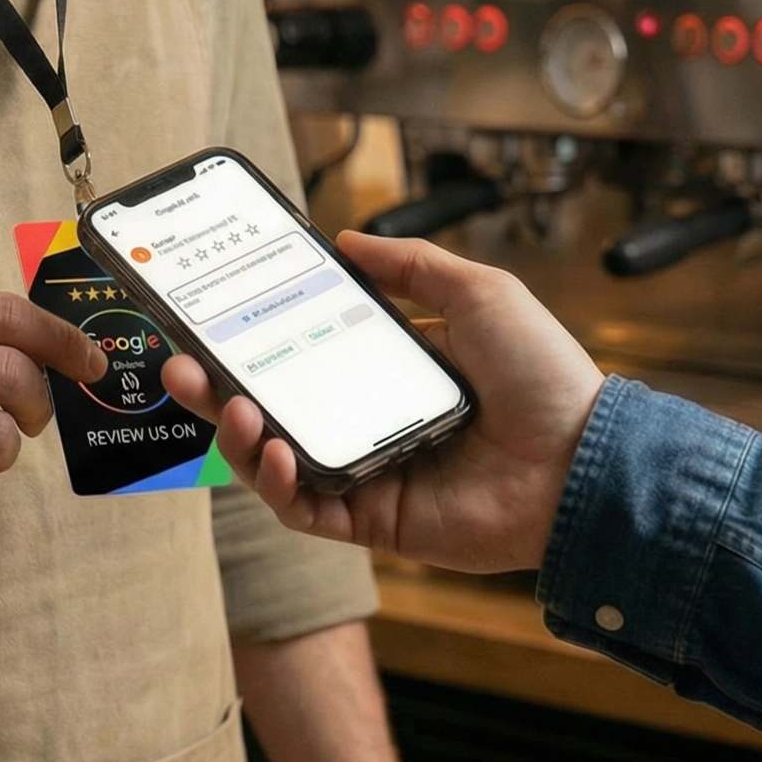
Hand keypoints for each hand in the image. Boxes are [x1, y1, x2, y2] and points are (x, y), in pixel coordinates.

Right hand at [161, 231, 602, 573]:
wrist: (583, 458)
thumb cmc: (543, 375)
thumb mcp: (480, 293)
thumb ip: (413, 266)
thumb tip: (347, 240)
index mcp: (390, 371)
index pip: (301, 354)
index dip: (251, 340)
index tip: (209, 318)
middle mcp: (370, 422)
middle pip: (274, 408)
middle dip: (217, 391)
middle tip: (178, 365)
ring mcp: (369, 473)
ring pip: (277, 462)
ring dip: (240, 436)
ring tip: (233, 408)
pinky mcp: (376, 520)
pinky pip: (307, 509)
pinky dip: (279, 485)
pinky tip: (274, 455)